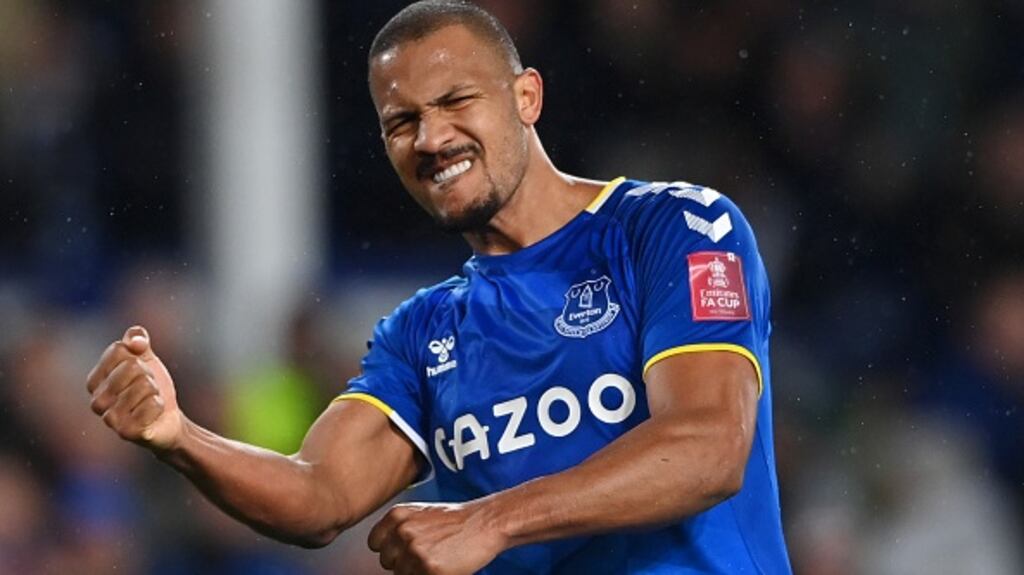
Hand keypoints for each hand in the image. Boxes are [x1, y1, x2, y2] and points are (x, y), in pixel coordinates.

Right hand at [86, 326, 182, 449]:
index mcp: (94, 380)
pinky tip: (154, 414)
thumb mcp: (146, 358)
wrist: (167, 419)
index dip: (138, 356)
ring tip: (150, 401)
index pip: (117, 350)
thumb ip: (137, 339)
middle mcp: (97, 401)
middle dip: (149, 375)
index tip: (140, 371)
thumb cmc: (151, 387)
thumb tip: (135, 341)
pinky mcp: (127, 432)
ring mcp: (110, 419)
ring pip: (144, 385)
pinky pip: (152, 404)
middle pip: (131, 366)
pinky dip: (159, 405)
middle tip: (148, 389)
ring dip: (155, 392)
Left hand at [368, 501, 506, 574]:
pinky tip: (443, 566)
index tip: (402, 550)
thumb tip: (385, 550)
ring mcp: (415, 552)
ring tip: (437, 558)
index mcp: (397, 516)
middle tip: (426, 554)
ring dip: (417, 571)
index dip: (390, 549)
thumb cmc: (456, 521)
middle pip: (387, 562)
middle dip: (403, 562)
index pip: (374, 543)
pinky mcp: (429, 569)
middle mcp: (402, 532)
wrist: (484, 523)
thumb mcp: (421, 515)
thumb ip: (399, 530)